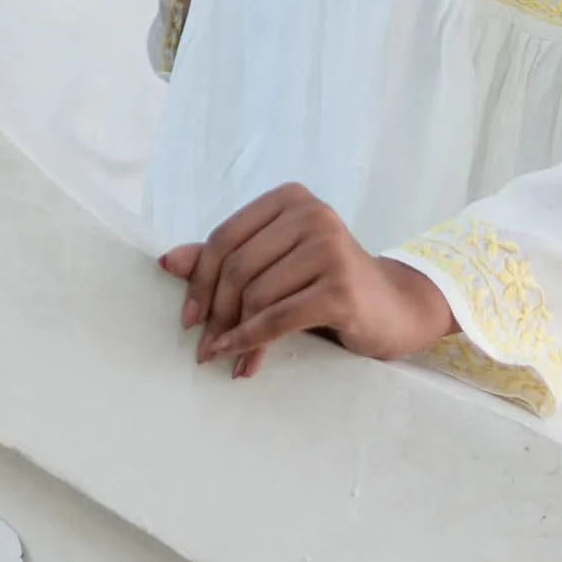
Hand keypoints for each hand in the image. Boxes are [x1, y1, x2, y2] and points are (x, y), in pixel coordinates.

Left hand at [158, 183, 457, 378]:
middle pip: (237, 267)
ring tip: (229, 359)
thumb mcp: (276, 265)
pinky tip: (244, 363)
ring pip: (256, 295)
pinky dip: (253, 343)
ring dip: (235, 336)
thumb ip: (226, 259)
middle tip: (206, 348)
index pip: (225, 237)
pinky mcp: (340, 286)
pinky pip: (279, 318)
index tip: (188, 319)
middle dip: (216, 314)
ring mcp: (329, 247)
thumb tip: (167, 261)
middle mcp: (312, 213)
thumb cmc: (326, 284)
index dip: (199, 281)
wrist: (393, 307)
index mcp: (291, 198)